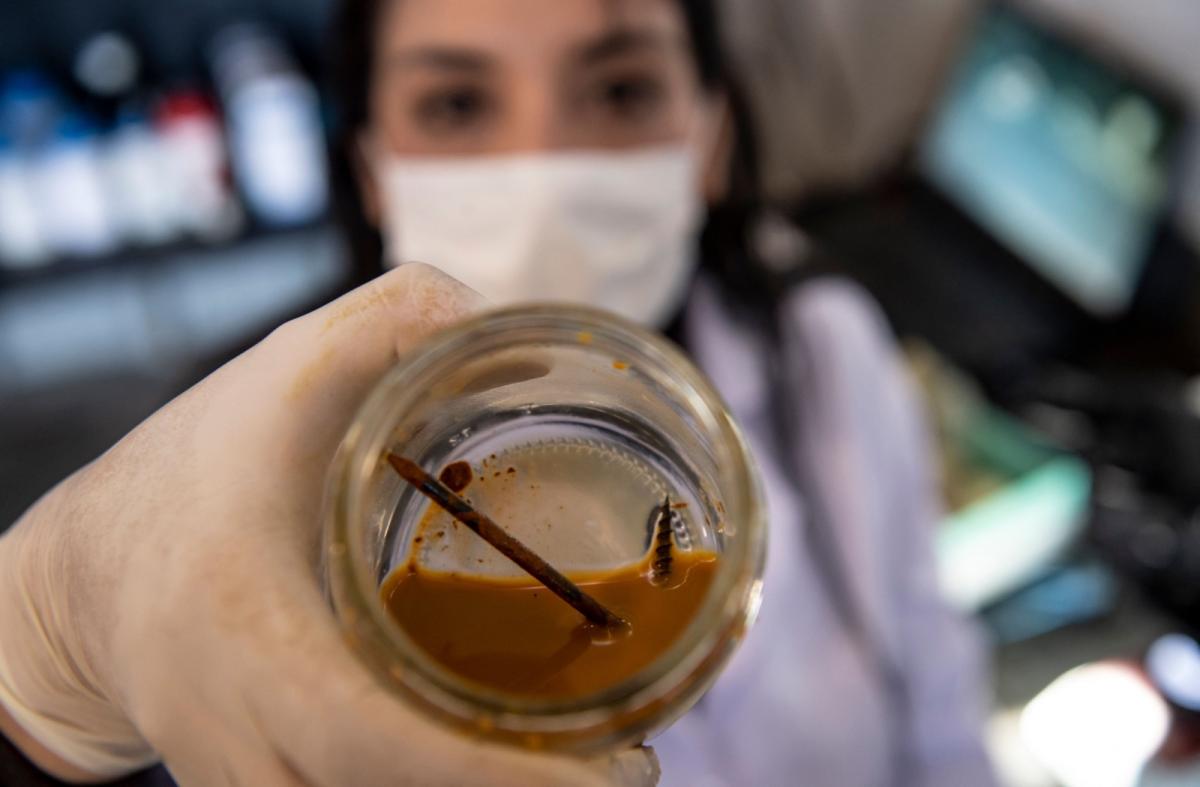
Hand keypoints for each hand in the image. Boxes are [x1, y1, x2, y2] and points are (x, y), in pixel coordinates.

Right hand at [0, 264, 658, 785]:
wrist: (86, 577)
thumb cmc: (185, 474)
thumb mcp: (285, 371)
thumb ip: (401, 322)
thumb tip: (530, 334)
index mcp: (256, 640)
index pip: (384, 742)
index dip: (502, 776)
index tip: (615, 772)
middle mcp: (244, 741)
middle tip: (624, 772)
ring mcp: (246, 785)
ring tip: (579, 771)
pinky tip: (493, 763)